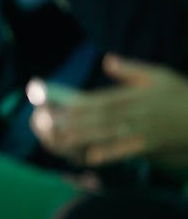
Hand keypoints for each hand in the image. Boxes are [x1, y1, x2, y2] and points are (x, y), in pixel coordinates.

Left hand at [32, 56, 187, 169]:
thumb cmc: (182, 94)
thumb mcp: (158, 75)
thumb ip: (131, 70)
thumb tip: (107, 61)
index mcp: (132, 96)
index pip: (98, 99)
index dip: (74, 102)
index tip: (54, 103)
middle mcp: (134, 113)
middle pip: (97, 117)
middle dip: (70, 119)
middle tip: (44, 121)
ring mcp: (142, 130)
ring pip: (107, 134)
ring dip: (81, 136)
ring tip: (57, 138)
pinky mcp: (151, 146)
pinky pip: (127, 151)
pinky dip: (110, 153)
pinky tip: (91, 157)